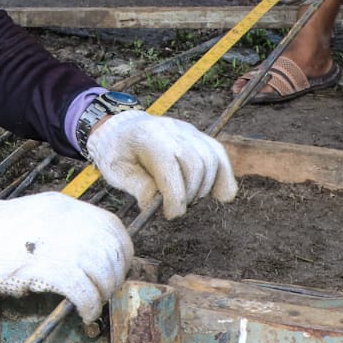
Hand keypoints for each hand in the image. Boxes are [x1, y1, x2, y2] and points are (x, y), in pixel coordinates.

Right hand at [0, 194, 131, 321]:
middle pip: (111, 250)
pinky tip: (85, 314)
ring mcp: (57, 243)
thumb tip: (89, 249)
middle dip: (115, 275)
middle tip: (106, 291)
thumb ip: (61, 226)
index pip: (111, 226)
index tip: (116, 269)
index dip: (121, 252)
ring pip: (102, 270)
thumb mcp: (34, 215)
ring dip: (104, 292)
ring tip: (95, 304)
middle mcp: (66, 221)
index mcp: (63, 206)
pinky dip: (90, 305)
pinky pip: (83, 290)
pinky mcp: (46, 268)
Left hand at [86, 110, 236, 219]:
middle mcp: (172, 130)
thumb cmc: (117, 152)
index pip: (170, 166)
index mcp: (147, 137)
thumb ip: (138, 186)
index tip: (170, 214)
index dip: (175, 196)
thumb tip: (156, 203)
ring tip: (189, 199)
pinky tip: (220, 194)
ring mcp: (188, 131)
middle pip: (196, 163)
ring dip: (206, 187)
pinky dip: (225, 176)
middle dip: (190, 194)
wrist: (121, 128)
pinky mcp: (198, 136)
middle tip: (176, 208)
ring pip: (212, 158)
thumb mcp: (117, 171)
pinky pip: (219, 154)